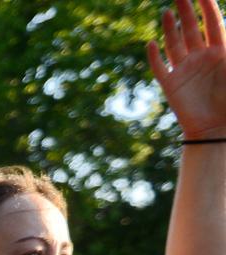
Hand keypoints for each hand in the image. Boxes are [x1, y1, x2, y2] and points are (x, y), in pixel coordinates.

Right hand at [148, 0, 225, 138]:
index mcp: (220, 51)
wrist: (216, 128)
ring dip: (171, 29)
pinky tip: (150, 44)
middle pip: (192, 29)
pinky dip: (154, 57)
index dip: (207, 7)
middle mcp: (201, 58)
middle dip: (187, 11)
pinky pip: (160, 68)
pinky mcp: (171, 86)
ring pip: (175, 45)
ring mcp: (185, 71)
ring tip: (167, 12)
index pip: (212, 23)